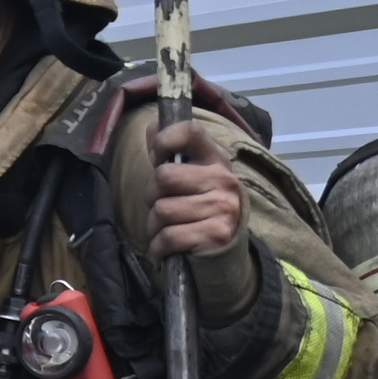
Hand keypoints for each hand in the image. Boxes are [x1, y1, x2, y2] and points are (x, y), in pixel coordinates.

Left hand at [144, 120, 247, 262]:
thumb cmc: (198, 209)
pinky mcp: (217, 235)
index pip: (191, 131)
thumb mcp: (188, 177)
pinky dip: (158, 247)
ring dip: (154, 226)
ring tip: (167, 229)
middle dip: (152, 196)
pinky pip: (168, 237)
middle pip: (163, 177)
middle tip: (163, 206)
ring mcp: (223, 207)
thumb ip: (168, 153)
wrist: (225, 253)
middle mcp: (223, 180)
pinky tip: (166, 247)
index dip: (165, 140)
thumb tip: (153, 125)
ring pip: (162, 210)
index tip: (158, 158)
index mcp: (215, 159)